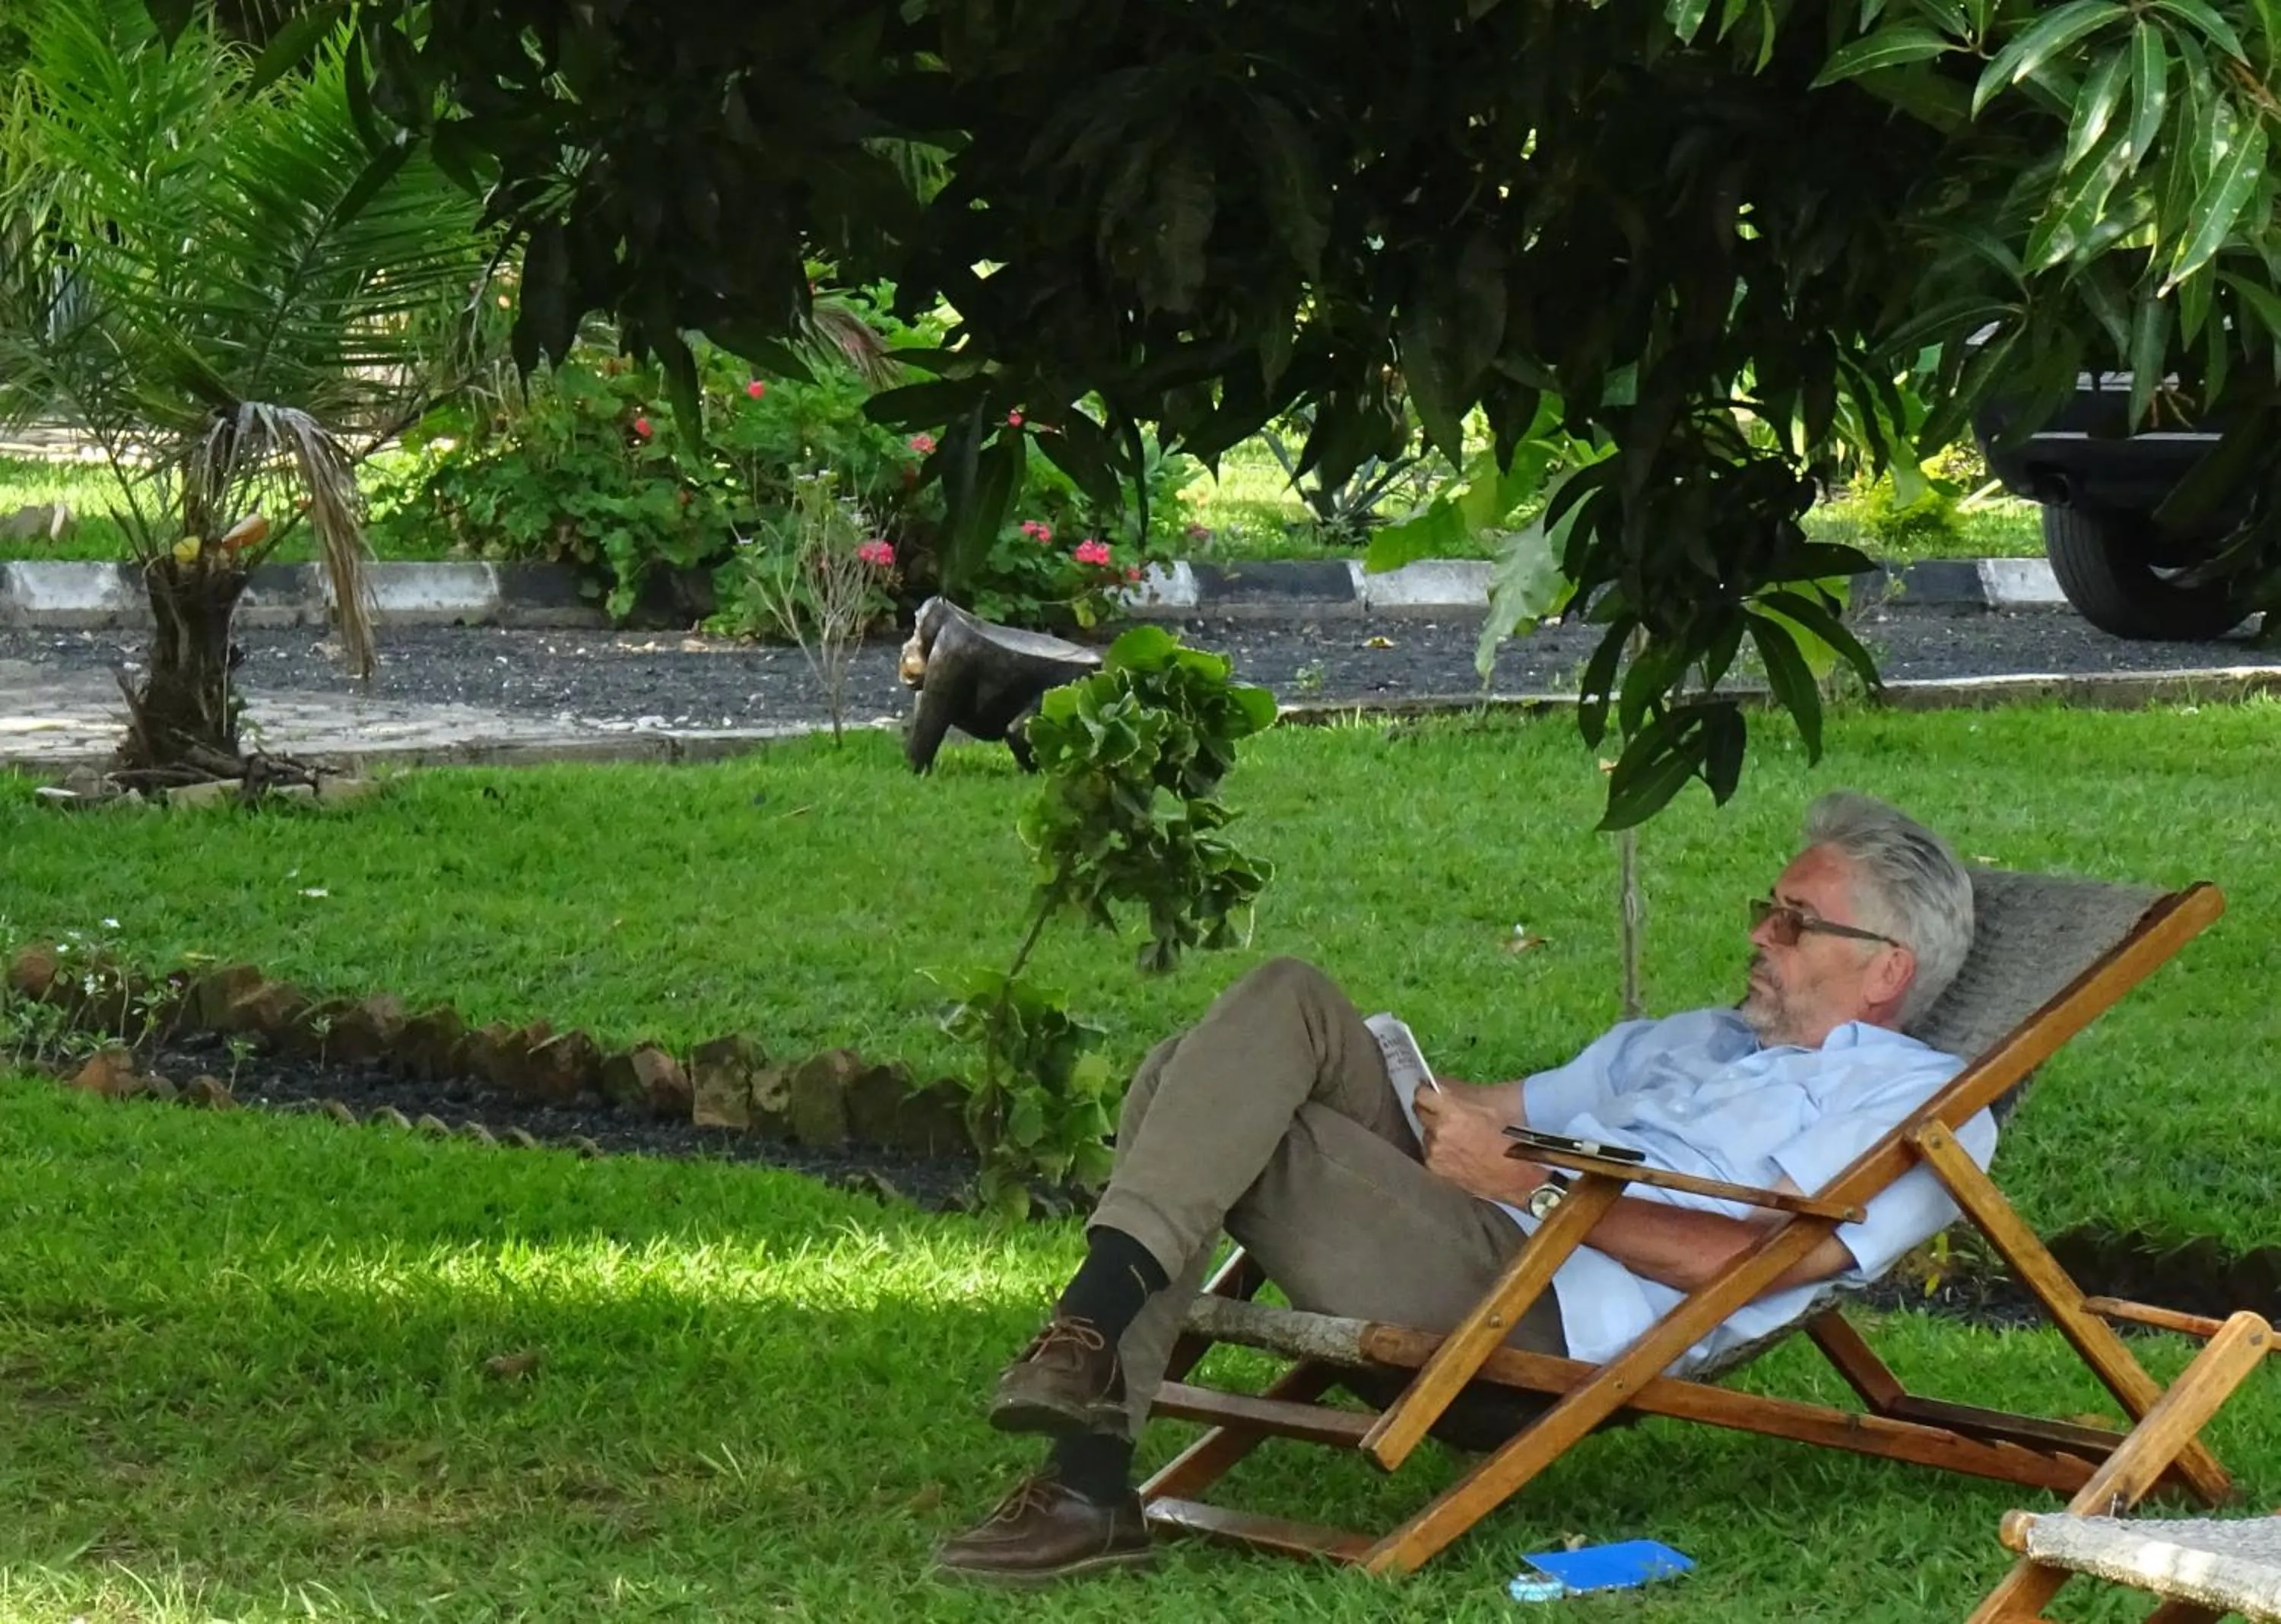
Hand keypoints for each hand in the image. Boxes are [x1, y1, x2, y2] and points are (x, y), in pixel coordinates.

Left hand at [1412, 1081, 1539, 1204]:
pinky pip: (1430, 1152)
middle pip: (1420, 1112)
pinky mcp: (1435, 1168)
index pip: (1421, 1094)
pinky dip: (1438, 1150)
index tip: (1429, 1092)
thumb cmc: (1508, 1136)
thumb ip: (1458, 1090)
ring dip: (1435, 1132)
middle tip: (1444, 1113)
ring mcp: (1434, 1151)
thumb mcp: (1488, 1105)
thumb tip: (1436, 1082)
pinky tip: (1455, 1152)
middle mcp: (1438, 1131)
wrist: (1515, 1175)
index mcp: (1451, 1111)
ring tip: (1455, 1137)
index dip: (1426, 1091)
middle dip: (1430, 1110)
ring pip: (1425, 1134)